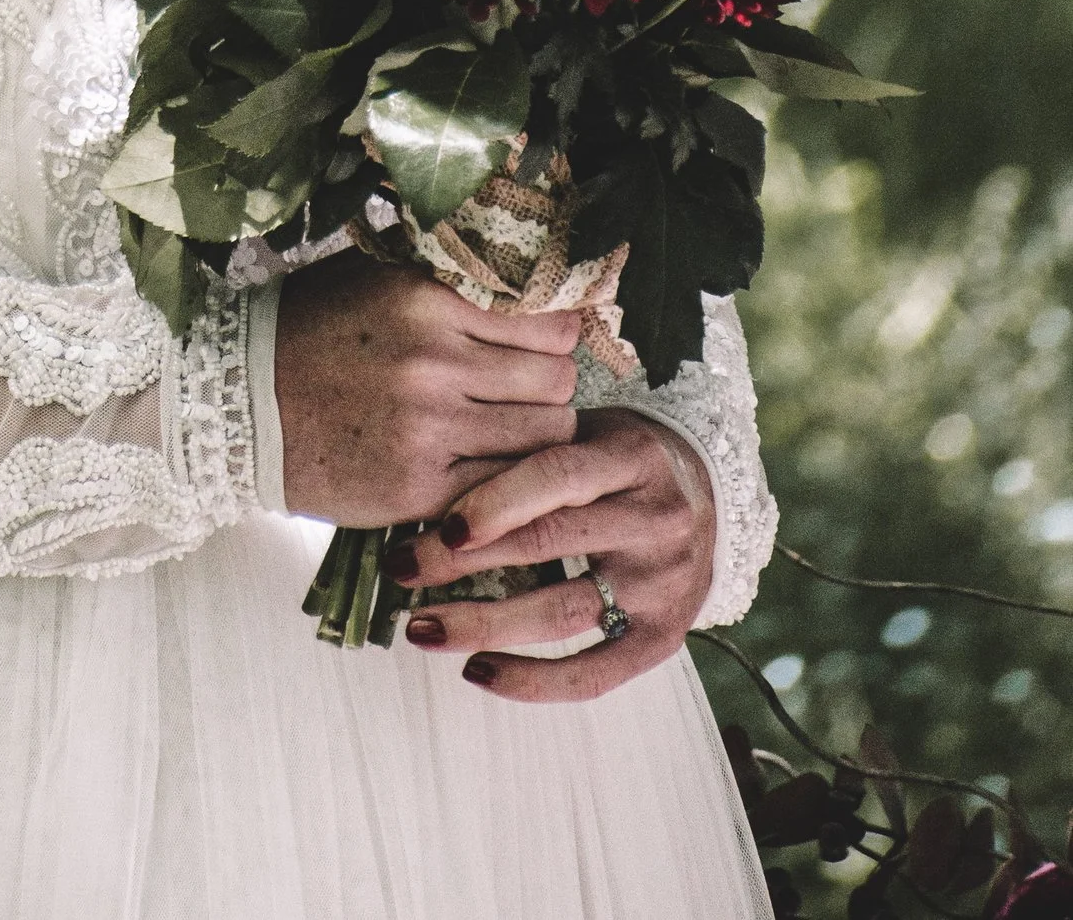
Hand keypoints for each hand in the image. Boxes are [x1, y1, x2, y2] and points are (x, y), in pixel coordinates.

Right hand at [273, 263, 581, 527]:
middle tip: (528, 391)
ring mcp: (428, 429)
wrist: (237, 404)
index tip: (543, 343)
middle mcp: (434, 362)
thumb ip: (445, 281)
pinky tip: (488, 468)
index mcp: (426, 299)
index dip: (555, 335)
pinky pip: (504, 486)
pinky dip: (508, 481)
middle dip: (552, 386)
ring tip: (509, 431)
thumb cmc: (308, 330)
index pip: (548, 322)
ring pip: (545, 437)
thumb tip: (521, 282)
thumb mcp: (373, 279)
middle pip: (557, 382)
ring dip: (538, 437)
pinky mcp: (419, 489)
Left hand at [398, 410, 714, 702]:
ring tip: (420, 628)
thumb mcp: (588, 429)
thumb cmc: (618, 455)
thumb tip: (430, 466)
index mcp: (632, 456)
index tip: (436, 524)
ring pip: (561, 611)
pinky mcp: (664, 638)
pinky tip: (477, 672)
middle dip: (463, 562)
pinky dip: (531, 679)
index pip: (555, 476)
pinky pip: (593, 673)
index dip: (493, 500)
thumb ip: (529, 446)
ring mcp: (663, 584)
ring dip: (482, 624)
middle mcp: (655, 520)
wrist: (710, 492)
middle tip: (401, 569)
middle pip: (548, 544)